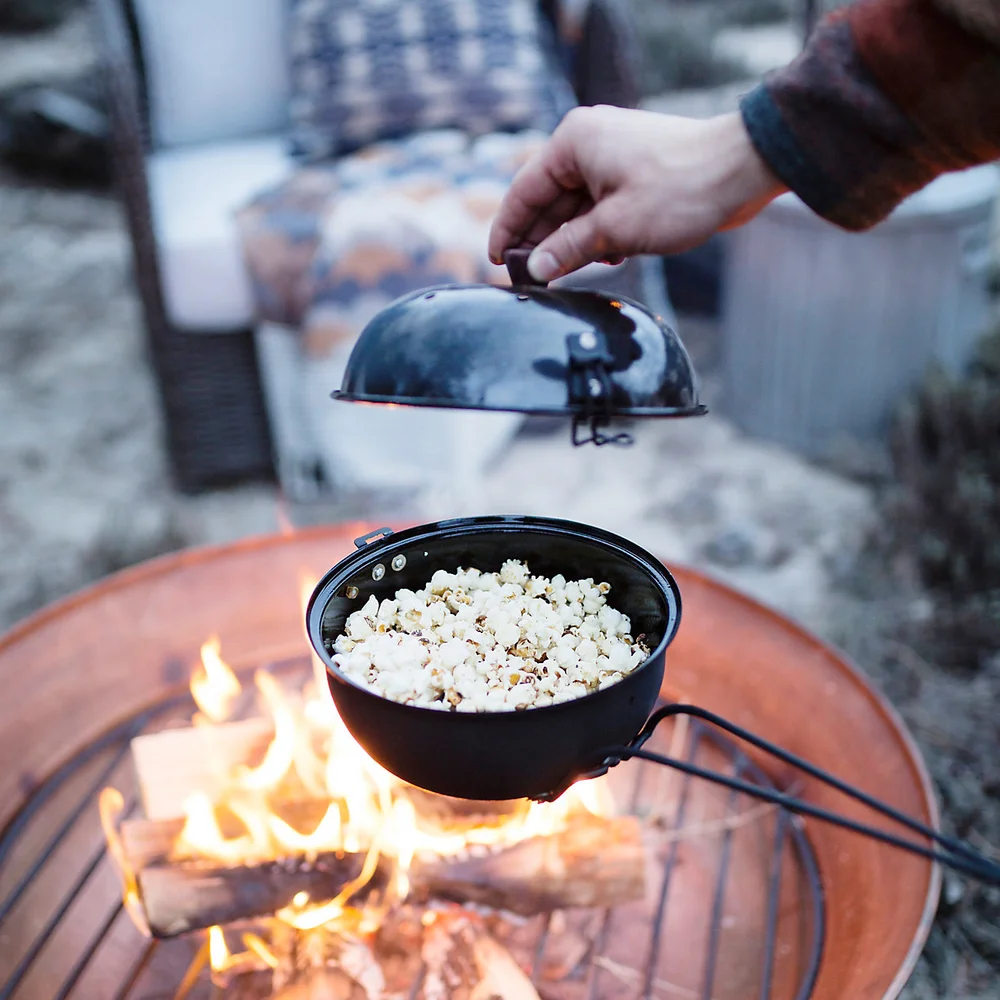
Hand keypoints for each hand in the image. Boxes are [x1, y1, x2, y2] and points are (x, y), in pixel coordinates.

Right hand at [488, 106, 786, 282]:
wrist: (744, 170)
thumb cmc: (682, 189)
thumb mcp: (615, 229)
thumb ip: (568, 249)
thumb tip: (535, 268)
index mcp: (573, 143)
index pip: (524, 191)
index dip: (507, 230)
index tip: (497, 263)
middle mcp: (587, 144)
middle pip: (548, 201)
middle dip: (541, 241)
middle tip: (530, 281)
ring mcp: (612, 158)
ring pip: (575, 208)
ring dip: (572, 242)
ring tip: (564, 276)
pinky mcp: (633, 174)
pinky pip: (600, 207)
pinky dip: (597, 234)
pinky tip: (604, 259)